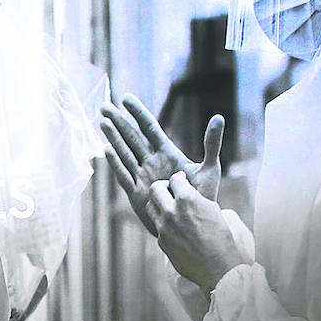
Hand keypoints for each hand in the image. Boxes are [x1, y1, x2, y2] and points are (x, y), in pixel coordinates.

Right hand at [101, 94, 222, 235]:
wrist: (193, 222)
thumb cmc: (202, 196)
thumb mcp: (209, 168)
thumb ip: (212, 143)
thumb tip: (218, 117)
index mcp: (167, 152)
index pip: (149, 128)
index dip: (138, 113)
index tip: (126, 98)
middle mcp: (151, 161)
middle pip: (132, 137)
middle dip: (118, 121)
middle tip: (104, 106)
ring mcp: (142, 176)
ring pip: (124, 152)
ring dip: (113, 138)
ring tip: (102, 122)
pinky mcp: (136, 193)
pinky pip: (124, 175)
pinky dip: (116, 163)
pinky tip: (106, 150)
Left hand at [147, 172, 245, 293]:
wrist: (217, 265)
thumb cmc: (220, 236)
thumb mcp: (212, 209)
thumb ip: (195, 198)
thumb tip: (186, 192)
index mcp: (187, 199)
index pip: (174, 179)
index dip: (179, 178)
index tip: (180, 180)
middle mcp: (171, 211)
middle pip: (155, 189)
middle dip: (163, 186)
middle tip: (170, 190)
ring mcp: (163, 227)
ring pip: (150, 206)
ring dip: (159, 203)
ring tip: (169, 207)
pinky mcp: (161, 240)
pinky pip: (157, 225)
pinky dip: (163, 222)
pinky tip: (174, 225)